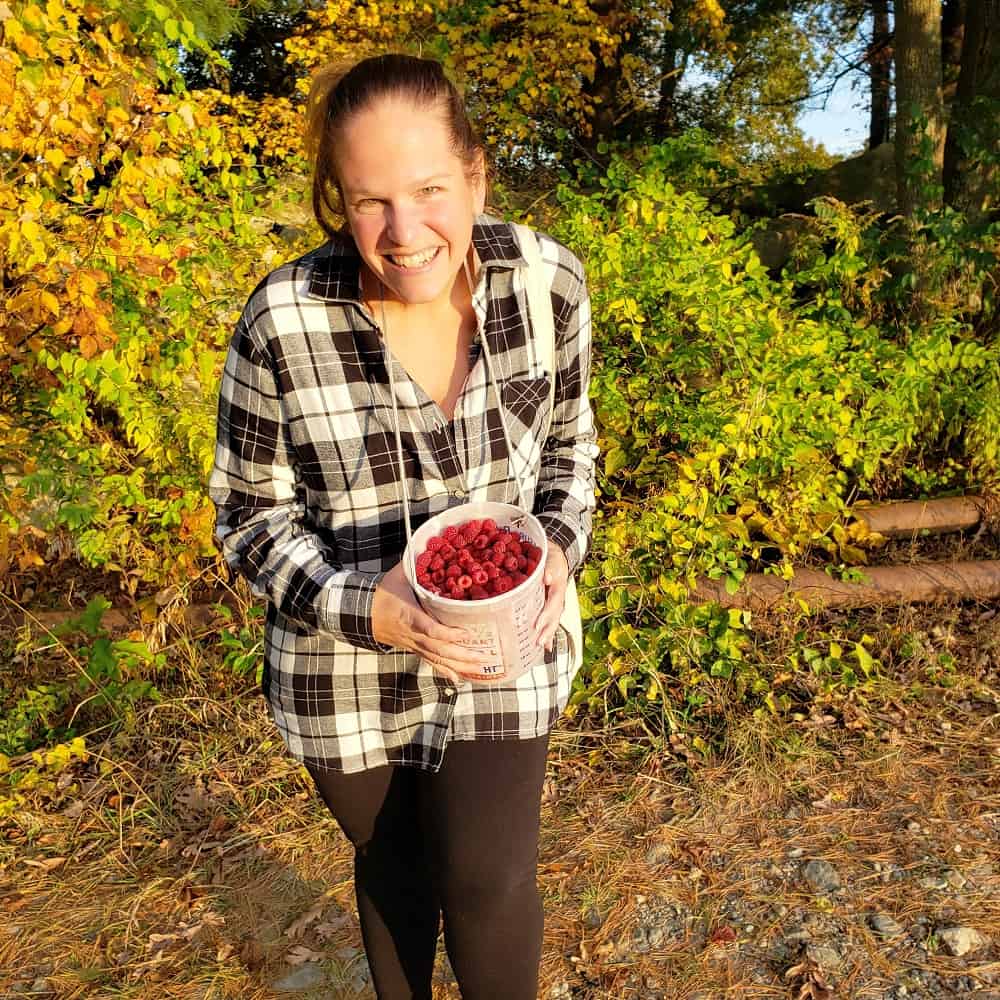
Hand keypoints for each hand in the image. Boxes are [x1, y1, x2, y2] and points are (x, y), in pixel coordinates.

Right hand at [371, 561, 495, 684]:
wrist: (363, 613)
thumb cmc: (384, 592)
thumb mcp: (400, 575)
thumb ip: (419, 564)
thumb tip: (436, 546)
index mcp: (409, 615)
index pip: (430, 629)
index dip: (449, 634)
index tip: (467, 634)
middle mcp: (412, 634)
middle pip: (438, 649)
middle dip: (461, 655)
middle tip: (483, 657)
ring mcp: (413, 644)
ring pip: (437, 659)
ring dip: (459, 666)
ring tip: (480, 669)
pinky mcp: (414, 649)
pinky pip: (431, 662)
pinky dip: (446, 671)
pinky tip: (460, 679)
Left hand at [532, 543, 568, 653]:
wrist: (555, 556)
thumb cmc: (551, 557)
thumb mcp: (552, 556)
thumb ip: (551, 567)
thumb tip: (547, 578)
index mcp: (559, 586)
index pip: (553, 602)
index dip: (546, 615)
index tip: (537, 625)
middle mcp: (558, 598)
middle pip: (554, 616)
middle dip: (547, 630)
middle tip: (539, 642)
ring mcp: (554, 603)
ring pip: (553, 621)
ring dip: (547, 634)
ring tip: (540, 647)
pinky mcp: (548, 606)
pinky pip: (549, 621)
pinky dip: (547, 634)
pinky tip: (542, 647)